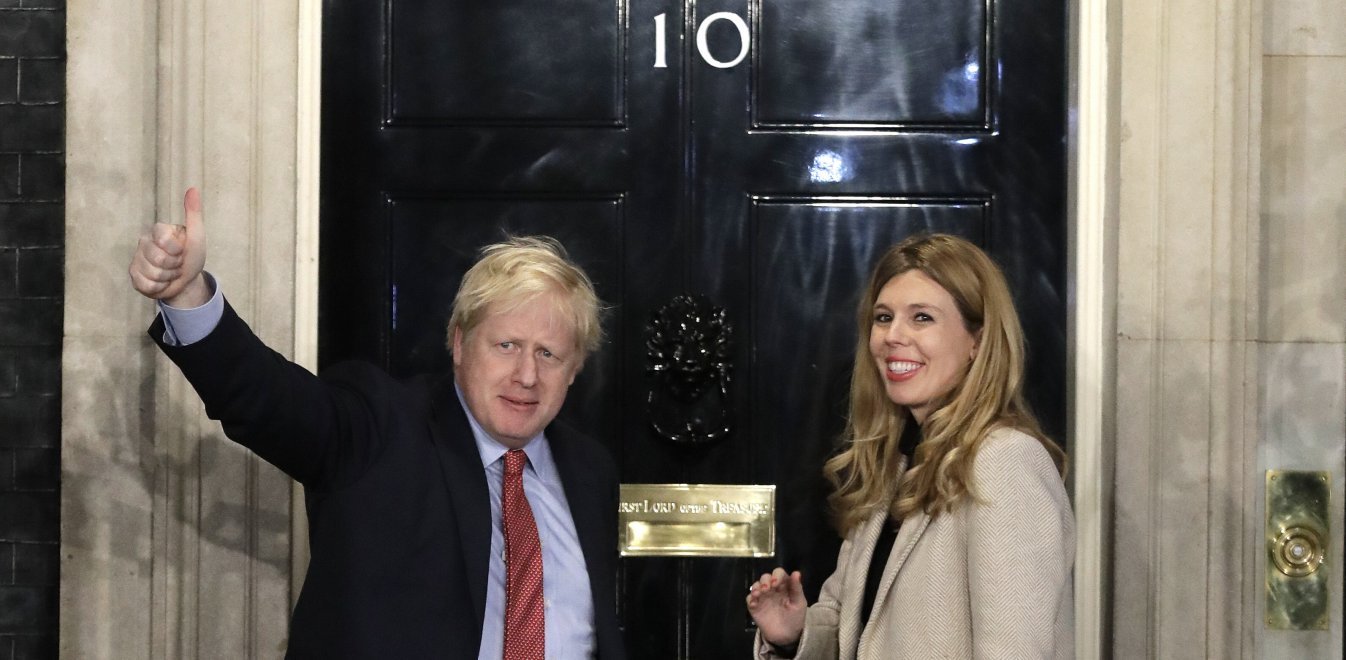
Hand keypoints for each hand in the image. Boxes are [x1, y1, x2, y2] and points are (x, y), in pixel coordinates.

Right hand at [129, 188, 208, 306]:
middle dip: (175, 266)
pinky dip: (159, 287)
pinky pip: (146, 285)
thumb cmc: (192, 255)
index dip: (177, 250)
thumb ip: (193, 214)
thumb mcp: (196, 235)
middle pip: (158, 259)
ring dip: (169, 277)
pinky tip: (162, 282)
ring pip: (153, 274)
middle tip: (178, 264)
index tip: (182, 251)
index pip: (163, 240)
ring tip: (171, 272)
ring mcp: (137, 259)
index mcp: (157, 231)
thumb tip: (192, 189)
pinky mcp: (134, 276)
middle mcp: (144, 242)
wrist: (187, 281)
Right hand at [746, 568, 806, 647]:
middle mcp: (772, 588)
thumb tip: (796, 572)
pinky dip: (750, 599)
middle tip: (766, 589)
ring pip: (756, 586)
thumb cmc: (795, 617)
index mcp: (784, 585)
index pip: (779, 573)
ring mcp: (762, 597)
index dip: (776, 575)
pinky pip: (749, 599)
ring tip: (758, 594)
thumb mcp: (799, 603)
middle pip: (765, 577)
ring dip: (756, 587)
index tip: (776, 583)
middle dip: (764, 581)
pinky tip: (754, 604)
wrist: (786, 636)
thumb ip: (796, 588)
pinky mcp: (755, 606)